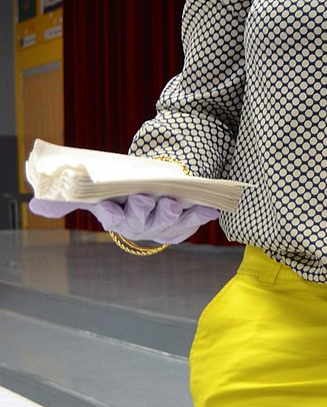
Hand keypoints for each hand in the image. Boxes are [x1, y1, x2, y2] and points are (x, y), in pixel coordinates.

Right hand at [28, 194, 218, 243]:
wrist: (154, 180)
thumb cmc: (123, 186)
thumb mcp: (96, 186)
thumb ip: (69, 197)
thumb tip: (34, 207)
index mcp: (118, 217)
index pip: (112, 219)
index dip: (111, 214)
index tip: (109, 207)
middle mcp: (140, 226)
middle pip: (140, 223)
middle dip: (143, 211)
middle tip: (146, 198)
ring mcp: (163, 225)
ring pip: (168, 224)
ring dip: (173, 214)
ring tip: (174, 202)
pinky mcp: (184, 222)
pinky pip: (193, 221)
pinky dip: (201, 215)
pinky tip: (210, 208)